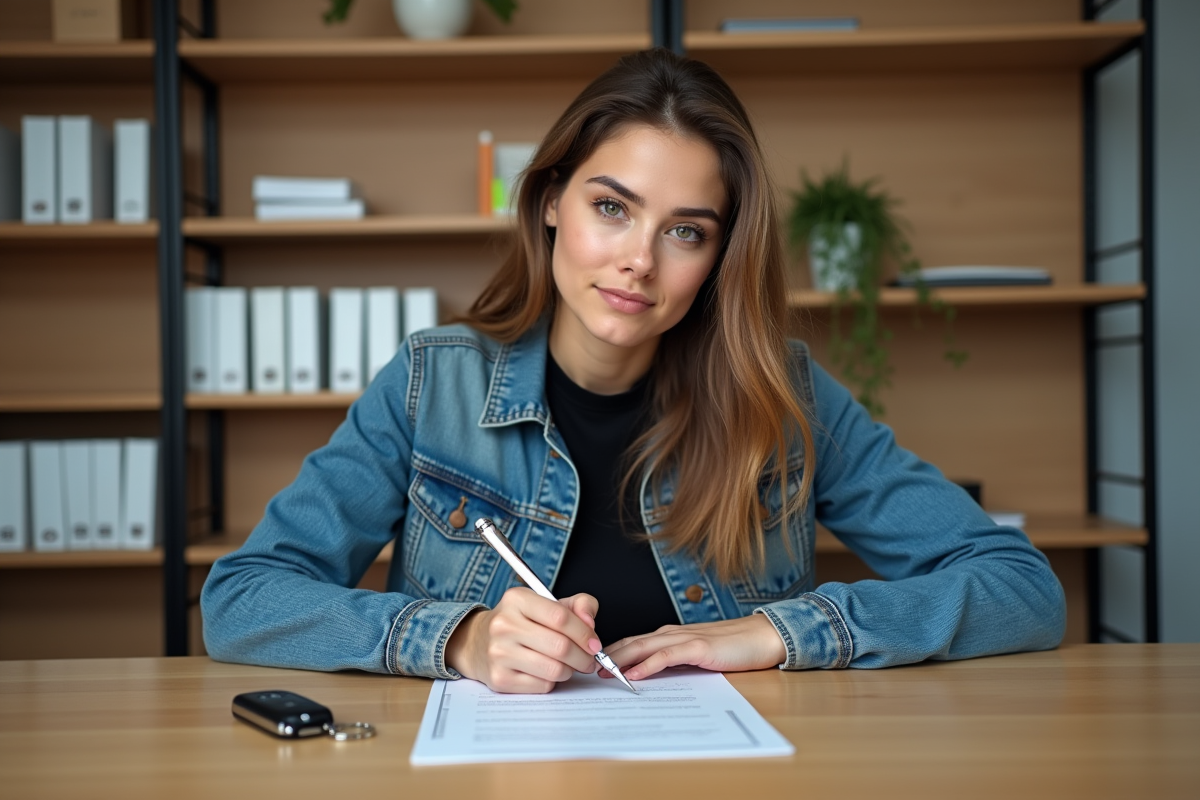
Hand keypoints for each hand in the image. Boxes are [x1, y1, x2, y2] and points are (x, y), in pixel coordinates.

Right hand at [444, 588, 601, 693]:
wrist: (477, 642)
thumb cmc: (520, 622)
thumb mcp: (546, 604)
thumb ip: (577, 605)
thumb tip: (590, 623)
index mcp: (517, 600)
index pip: (561, 617)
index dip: (585, 633)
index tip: (594, 644)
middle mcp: (504, 625)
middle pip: (560, 647)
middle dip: (583, 657)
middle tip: (588, 660)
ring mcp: (499, 653)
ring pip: (554, 669)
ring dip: (569, 670)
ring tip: (567, 665)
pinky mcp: (500, 679)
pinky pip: (542, 685)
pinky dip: (552, 681)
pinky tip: (546, 672)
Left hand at [603, 614, 786, 680]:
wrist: (761, 638)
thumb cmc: (732, 649)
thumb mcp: (695, 657)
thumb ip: (673, 662)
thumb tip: (648, 676)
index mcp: (670, 635)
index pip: (633, 642)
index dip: (610, 653)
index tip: (591, 665)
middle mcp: (672, 633)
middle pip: (631, 642)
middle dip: (606, 656)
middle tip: (585, 668)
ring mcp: (684, 639)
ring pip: (643, 647)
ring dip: (619, 659)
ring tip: (600, 672)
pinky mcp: (697, 648)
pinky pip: (665, 657)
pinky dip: (646, 665)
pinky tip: (632, 674)